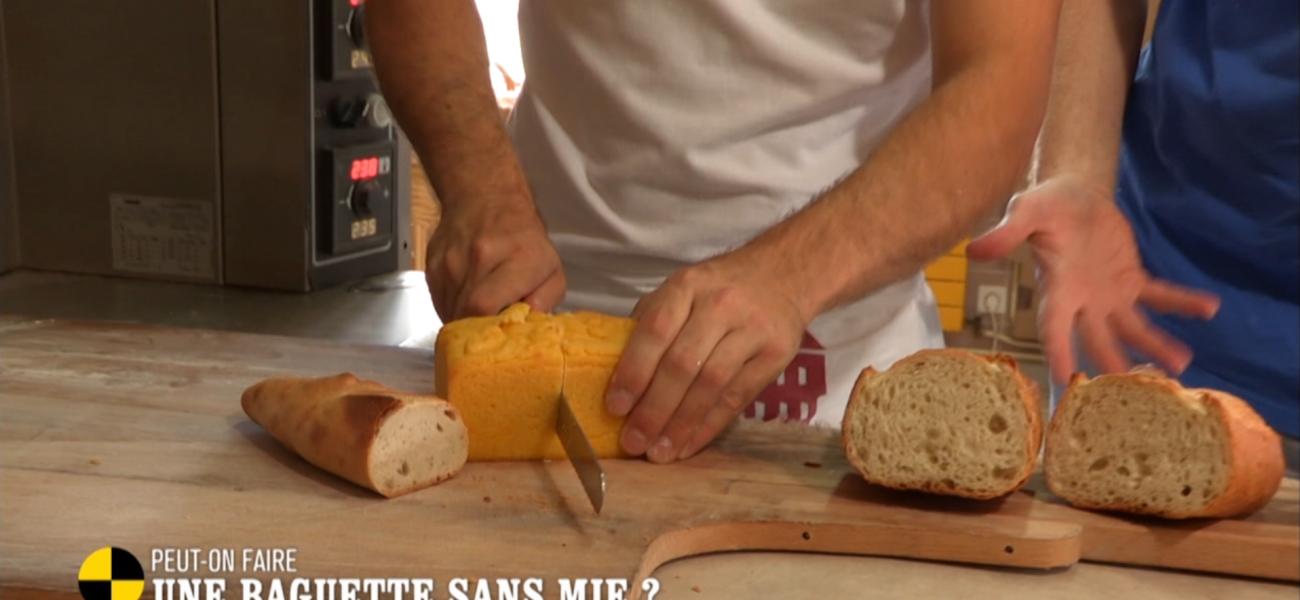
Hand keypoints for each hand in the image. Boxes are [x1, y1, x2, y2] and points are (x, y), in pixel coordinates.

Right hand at [425, 195, 564, 321]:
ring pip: (448, 310)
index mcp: (517, 260)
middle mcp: (480, 257)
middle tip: (487, 335)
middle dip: (475, 332)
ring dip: (461, 322)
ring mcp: (451, 260)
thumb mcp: (552, 270)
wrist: (486, 198)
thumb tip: (525, 327)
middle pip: (464, 313)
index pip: (485, 306)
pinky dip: (451, 309)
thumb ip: (545, 302)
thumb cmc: (525, 241)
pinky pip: (437, 301)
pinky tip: (464, 302)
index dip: (488, 330)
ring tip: (478, 317)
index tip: (497, 337)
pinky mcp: (432, 265)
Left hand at [605, 254, 807, 463]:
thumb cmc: (718, 289)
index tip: (615, 406)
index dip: (633, 371)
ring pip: (711, 384)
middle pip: (682, 363)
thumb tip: (612, 370)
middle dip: (654, 408)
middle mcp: (720, 305)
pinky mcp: (776, 354)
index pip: (655, 331)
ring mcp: (752, 329)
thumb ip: (651, 321)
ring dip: (681, 424)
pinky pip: (738, 397)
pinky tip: (689, 445)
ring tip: (659, 452)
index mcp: (687, 286)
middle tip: (633, 441)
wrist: (783, 273)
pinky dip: (710, 425)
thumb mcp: (682, 289)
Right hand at [967, 175, 1219, 382]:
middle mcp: (1083, 301)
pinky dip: (1183, 302)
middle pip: (1097, 340)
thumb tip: (974, 250)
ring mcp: (1108, 294)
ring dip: (1155, 346)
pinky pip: (1159, 295)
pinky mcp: (1130, 280)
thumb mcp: (1025, 212)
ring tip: (1182, 365)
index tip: (1062, 380)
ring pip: (1133, 328)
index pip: (1053, 327)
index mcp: (1057, 289)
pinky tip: (1210, 308)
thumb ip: (1006, 234)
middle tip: (1131, 393)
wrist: (1073, 195)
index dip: (1057, 351)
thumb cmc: (1044, 205)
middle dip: (1114, 365)